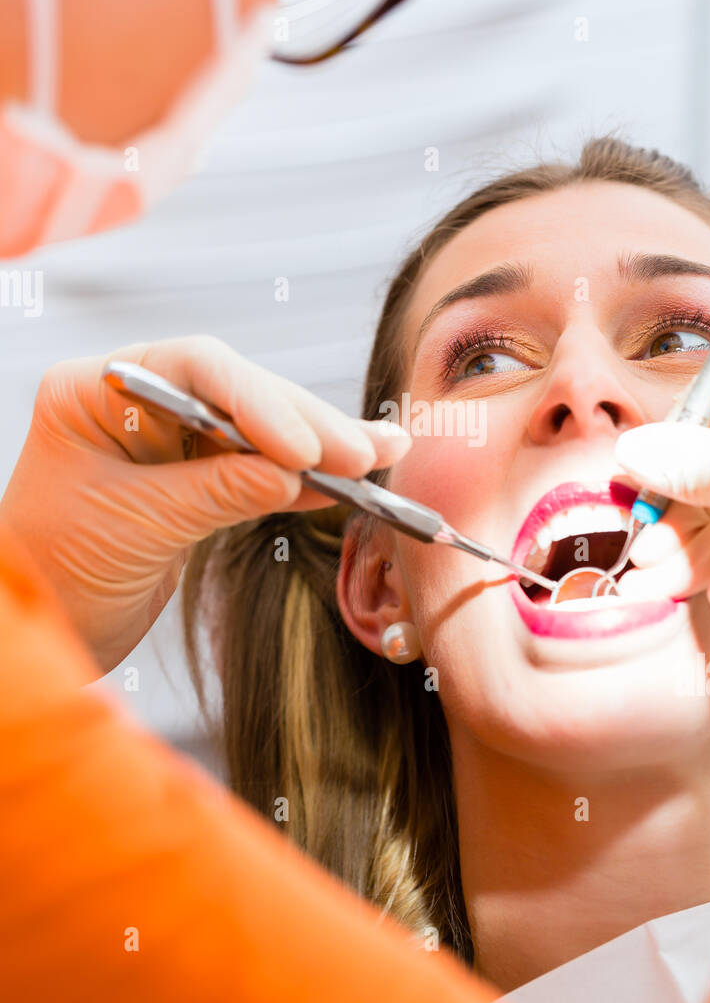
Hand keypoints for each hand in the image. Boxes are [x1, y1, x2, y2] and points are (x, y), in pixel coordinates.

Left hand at [0, 336, 410, 671]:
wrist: (35, 633)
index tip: (302, 448)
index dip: (256, 401)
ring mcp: (168, 440)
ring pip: (258, 429)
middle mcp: (135, 402)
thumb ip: (215, 492)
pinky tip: (349, 479)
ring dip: (319, 445)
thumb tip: (294, 473)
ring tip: (381, 453)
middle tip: (360, 453)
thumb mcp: (135, 528)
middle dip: (303, 424)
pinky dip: (304, 478)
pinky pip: (258, 469)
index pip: (194, 368)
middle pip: (236, 393)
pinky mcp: (194, 479)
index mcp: (96, 390)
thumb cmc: (51, 575)